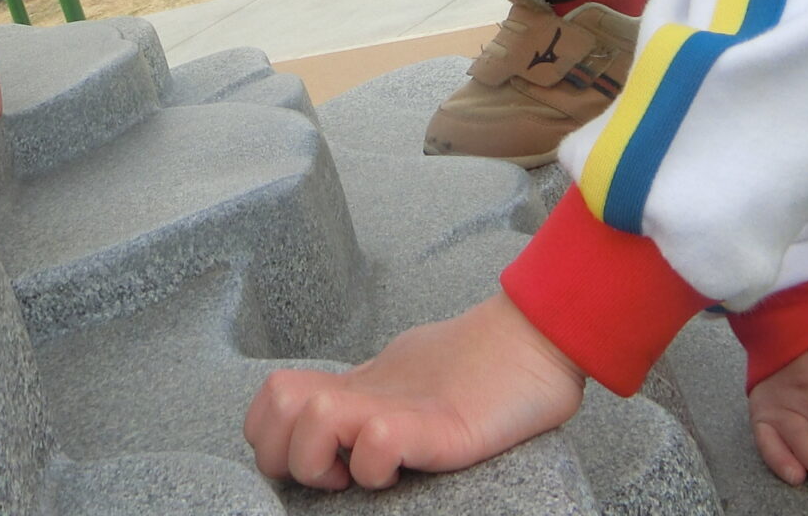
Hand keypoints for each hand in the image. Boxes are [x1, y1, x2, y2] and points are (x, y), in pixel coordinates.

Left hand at [245, 293, 585, 490]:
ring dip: (320, 459)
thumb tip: (351, 431)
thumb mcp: (407, 384)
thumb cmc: (479, 367)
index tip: (315, 460)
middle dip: (282, 454)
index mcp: (356, 387)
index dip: (272, 437)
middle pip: (273, 405)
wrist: (536, 337)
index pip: (271, 398)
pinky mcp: (438, 426)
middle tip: (330, 471)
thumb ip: (372, 402)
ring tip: (358, 470)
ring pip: (307, 419)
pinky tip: (400, 466)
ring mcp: (398, 406)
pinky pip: (377, 442)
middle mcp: (366, 392)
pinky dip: (375, 464)